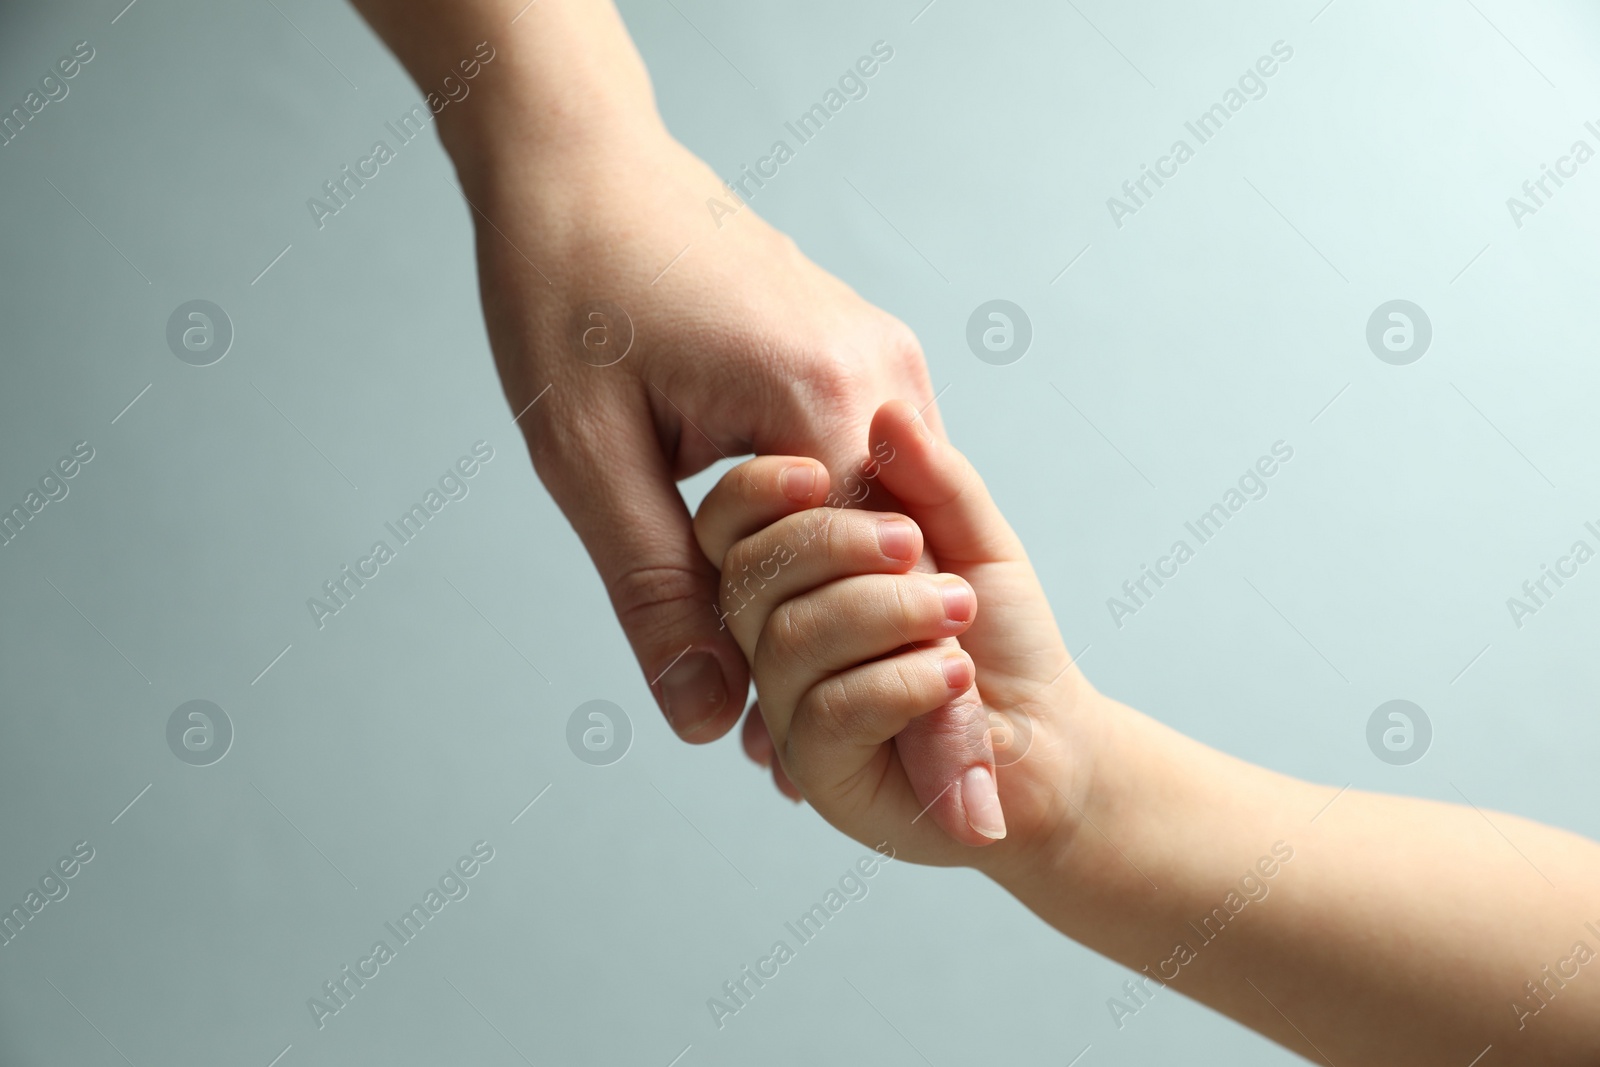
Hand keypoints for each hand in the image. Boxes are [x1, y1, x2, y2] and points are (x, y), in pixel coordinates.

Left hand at [460, 121, 945, 739]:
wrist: (582, 163)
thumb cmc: (569, 295)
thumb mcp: (588, 457)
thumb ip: (656, 591)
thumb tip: (710, 720)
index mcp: (819, 399)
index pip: (892, 589)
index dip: (922, 711)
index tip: (960, 808)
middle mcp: (877, 376)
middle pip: (909, 562)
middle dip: (909, 679)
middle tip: (923, 793)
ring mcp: (879, 359)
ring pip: (892, 516)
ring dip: (872, 611)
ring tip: (850, 722)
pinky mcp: (860, 354)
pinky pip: (869, 472)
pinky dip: (852, 544)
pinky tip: (823, 609)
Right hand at [694, 400, 1101, 866]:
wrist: (1053, 741)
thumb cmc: (1006, 641)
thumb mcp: (978, 540)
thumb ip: (933, 480)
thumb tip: (888, 416)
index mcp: (798, 577)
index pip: (728, 526)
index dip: (756, 493)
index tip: (818, 472)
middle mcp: (776, 641)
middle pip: (749, 577)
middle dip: (836, 546)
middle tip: (919, 547)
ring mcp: (791, 710)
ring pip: (793, 640)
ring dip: (887, 615)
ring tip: (958, 612)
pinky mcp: (822, 773)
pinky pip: (830, 711)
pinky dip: (902, 681)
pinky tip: (955, 677)